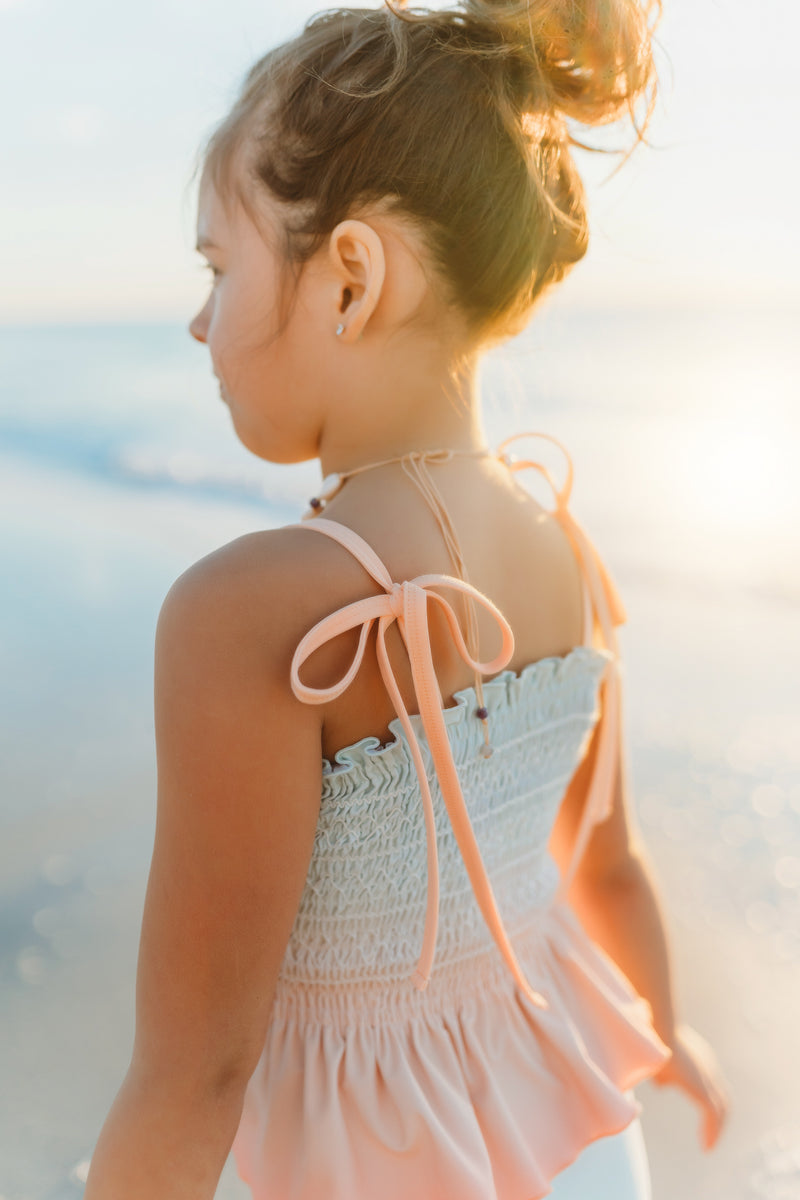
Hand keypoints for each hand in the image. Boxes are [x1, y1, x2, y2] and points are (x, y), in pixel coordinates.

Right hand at [650, 1022, 730, 1150]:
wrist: (660, 1031)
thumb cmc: (653, 1040)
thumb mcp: (657, 1059)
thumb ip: (662, 1073)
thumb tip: (662, 1086)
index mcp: (700, 1058)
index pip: (713, 1084)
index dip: (711, 1102)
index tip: (706, 1119)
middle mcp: (709, 1068)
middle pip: (723, 1099)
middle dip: (718, 1119)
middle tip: (710, 1137)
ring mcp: (709, 1078)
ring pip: (722, 1109)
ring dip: (716, 1129)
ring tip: (708, 1147)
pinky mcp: (704, 1090)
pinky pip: (713, 1116)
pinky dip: (712, 1132)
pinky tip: (706, 1147)